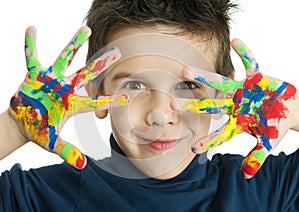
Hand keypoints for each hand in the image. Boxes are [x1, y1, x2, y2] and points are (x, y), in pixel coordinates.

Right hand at [9, 26, 128, 168]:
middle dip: (101, 65)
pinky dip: (30, 44)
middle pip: (86, 75)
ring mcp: (51, 80)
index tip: (128, 95)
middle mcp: (65, 89)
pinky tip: (32, 28)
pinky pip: (32, 57)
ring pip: (65, 59)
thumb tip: (83, 166)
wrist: (23, 123)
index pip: (95, 102)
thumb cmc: (41, 131)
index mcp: (73, 105)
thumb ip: (68, 152)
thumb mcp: (53, 143)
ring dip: (74, 45)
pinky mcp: (34, 75)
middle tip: (118, 52)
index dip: (111, 99)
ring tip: (86, 29)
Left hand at [177, 39, 297, 178]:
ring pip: (221, 83)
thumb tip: (245, 177)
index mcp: (237, 121)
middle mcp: (235, 104)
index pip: (220, 133)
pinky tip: (235, 40)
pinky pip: (251, 62)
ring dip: (204, 77)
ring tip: (185, 71)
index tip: (193, 148)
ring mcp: (244, 89)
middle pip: (211, 105)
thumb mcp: (268, 143)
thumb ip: (255, 158)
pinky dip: (245, 53)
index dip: (208, 140)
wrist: (291, 108)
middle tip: (172, 103)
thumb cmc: (276, 125)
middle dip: (193, 104)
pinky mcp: (257, 76)